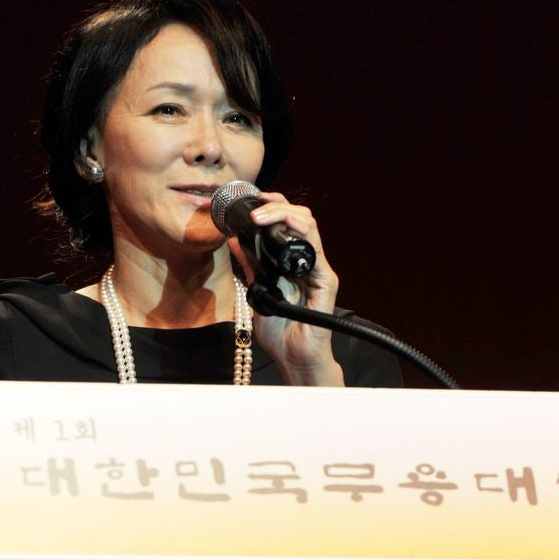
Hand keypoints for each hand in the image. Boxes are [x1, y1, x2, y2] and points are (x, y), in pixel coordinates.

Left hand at [228, 191, 343, 385]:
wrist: (293, 358)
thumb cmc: (279, 332)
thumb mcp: (257, 292)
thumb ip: (250, 267)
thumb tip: (234, 241)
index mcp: (292, 262)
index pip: (288, 223)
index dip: (274, 207)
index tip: (253, 202)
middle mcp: (308, 261)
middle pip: (301, 218)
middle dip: (278, 205)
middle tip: (255, 207)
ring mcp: (318, 270)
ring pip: (309, 226)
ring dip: (284, 214)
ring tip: (261, 217)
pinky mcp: (325, 281)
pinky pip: (315, 250)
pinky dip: (299, 234)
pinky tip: (281, 230)